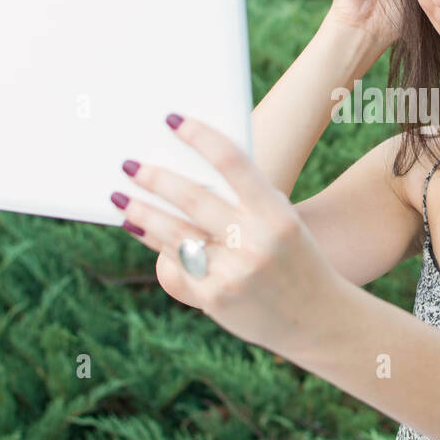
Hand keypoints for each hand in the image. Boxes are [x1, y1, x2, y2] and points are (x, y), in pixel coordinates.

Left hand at [110, 113, 345, 353]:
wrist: (318, 319)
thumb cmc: (294, 259)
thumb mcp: (283, 224)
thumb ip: (245, 202)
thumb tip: (186, 174)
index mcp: (277, 215)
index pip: (234, 164)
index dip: (201, 138)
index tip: (172, 119)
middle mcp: (256, 243)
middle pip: (193, 199)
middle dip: (155, 178)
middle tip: (129, 164)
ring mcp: (234, 273)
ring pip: (175, 235)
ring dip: (142, 213)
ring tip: (120, 198)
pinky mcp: (216, 299)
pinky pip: (177, 266)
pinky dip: (157, 246)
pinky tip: (139, 230)